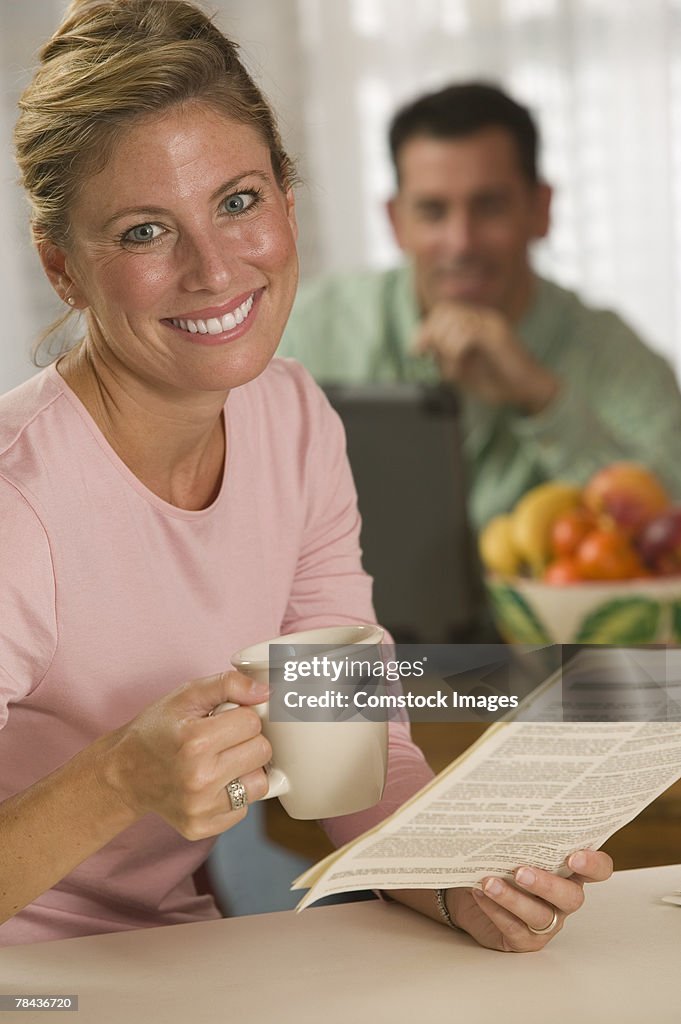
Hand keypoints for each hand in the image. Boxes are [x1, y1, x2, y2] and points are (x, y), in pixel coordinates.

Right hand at [99, 671, 271, 839]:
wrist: (124, 773)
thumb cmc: (156, 730)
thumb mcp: (185, 695)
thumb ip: (227, 684)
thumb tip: (265, 692)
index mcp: (195, 742)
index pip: (252, 722)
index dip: (242, 715)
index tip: (225, 718)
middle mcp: (199, 779)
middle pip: (262, 752)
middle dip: (247, 741)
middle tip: (222, 740)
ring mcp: (200, 808)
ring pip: (260, 783)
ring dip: (246, 770)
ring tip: (220, 762)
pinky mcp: (201, 828)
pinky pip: (244, 809)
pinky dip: (235, 796)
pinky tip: (212, 784)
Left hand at [414, 300, 558, 413]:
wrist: (528, 390)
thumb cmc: (497, 382)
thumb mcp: (462, 371)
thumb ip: (443, 357)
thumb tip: (423, 348)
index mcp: (475, 323)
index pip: (442, 312)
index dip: (425, 329)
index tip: (417, 350)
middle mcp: (483, 318)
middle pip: (445, 311)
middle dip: (431, 335)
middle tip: (429, 356)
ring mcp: (492, 324)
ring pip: (454, 321)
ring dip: (445, 347)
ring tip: (453, 368)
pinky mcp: (498, 335)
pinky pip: (468, 333)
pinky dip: (456, 350)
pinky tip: (461, 364)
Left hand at [448, 849, 612, 951]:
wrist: (472, 890)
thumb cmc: (500, 862)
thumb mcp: (514, 845)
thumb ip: (523, 834)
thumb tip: (509, 805)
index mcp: (569, 871)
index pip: (598, 869)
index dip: (593, 865)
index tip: (574, 857)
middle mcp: (563, 898)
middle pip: (571, 897)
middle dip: (547, 884)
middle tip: (520, 871)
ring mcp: (546, 922)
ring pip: (540, 915)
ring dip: (513, 898)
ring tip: (489, 883)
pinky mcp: (524, 939)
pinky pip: (513, 928)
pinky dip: (496, 910)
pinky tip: (480, 893)